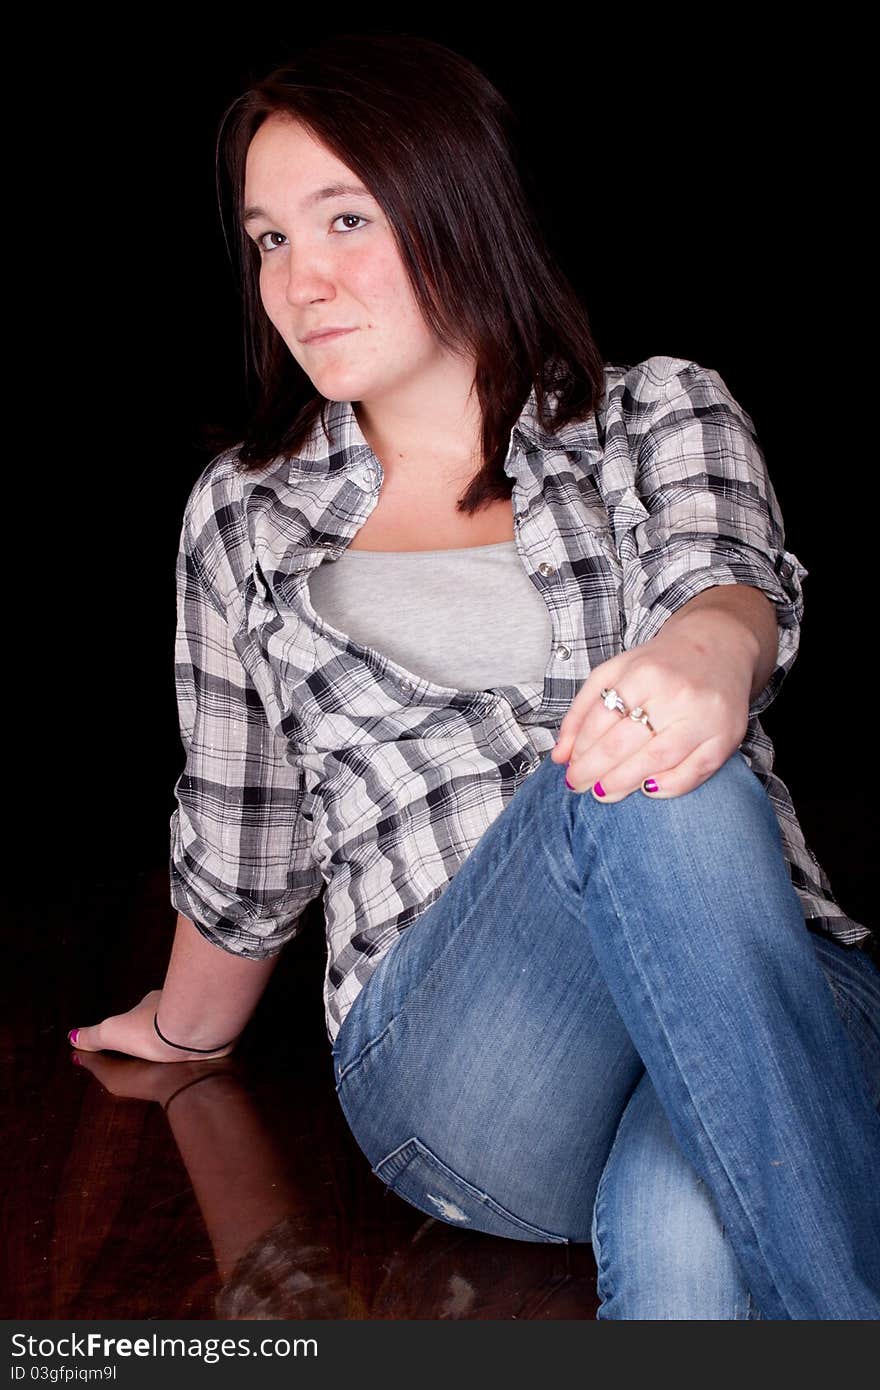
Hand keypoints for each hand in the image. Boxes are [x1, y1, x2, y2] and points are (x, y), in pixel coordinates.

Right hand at [68, 989, 236, 1062]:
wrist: (195, 1032)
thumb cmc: (150, 1030)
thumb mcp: (112, 1033)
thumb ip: (93, 1037)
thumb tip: (73, 1037)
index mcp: (153, 1003)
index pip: (142, 1014)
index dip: (137, 1027)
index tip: (136, 1041)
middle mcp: (179, 1005)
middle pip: (168, 1019)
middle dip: (164, 1033)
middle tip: (158, 1053)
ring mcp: (200, 1017)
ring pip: (190, 1027)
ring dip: (185, 1039)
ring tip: (178, 1060)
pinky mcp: (218, 1031)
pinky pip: (208, 1038)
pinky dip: (203, 1046)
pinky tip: (199, 1060)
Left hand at [549, 614, 752, 801]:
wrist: (720, 648)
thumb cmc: (662, 665)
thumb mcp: (616, 672)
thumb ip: (583, 710)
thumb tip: (560, 756)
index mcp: (645, 672)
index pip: (602, 718)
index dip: (581, 748)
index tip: (570, 766)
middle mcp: (676, 693)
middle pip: (625, 742)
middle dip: (594, 770)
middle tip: (579, 784)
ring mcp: (704, 716)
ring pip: (657, 760)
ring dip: (623, 783)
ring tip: (603, 792)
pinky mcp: (727, 736)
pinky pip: (694, 771)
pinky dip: (668, 787)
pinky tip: (646, 790)